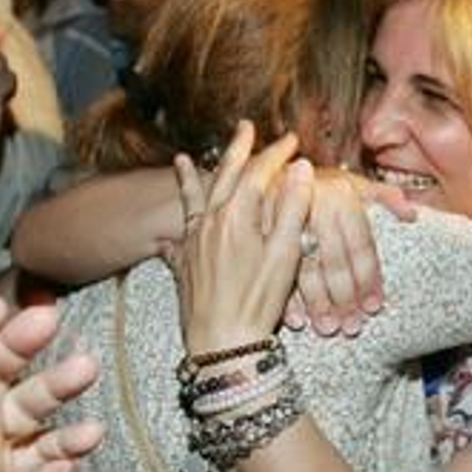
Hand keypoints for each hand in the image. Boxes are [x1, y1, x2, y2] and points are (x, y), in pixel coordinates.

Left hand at [168, 120, 311, 353]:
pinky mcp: (183, 264)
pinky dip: (175, 221)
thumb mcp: (284, 254)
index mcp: (236, 216)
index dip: (275, 153)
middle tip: (244, 128)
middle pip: (223, 176)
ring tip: (182, 159)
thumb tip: (301, 169)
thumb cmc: (256, 302)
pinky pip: (176, 232)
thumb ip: (292, 208)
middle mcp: (209, 222)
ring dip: (190, 177)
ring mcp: (192, 242)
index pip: (258, 172)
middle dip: (236, 149)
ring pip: (192, 199)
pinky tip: (170, 224)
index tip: (290, 139)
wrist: (221, 343)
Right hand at [284, 167, 407, 336]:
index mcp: (341, 195)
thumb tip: (412, 214)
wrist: (272, 168)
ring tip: (329, 328)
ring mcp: (285, 219)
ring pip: (305, 267)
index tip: (374, 306)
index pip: (360, 245)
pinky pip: (274, 268)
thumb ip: (384, 196)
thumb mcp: (353, 181)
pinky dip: (285, 297)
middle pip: (334, 260)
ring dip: (317, 303)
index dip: (369, 278)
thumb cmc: (320, 182)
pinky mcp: (261, 230)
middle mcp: (315, 205)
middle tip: (352, 326)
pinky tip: (296, 320)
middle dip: (345, 297)